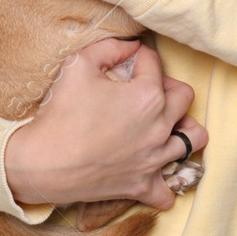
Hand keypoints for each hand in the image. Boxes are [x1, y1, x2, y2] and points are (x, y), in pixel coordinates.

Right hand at [4, 38, 206, 209]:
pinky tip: (151, 167)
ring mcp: (154, 159)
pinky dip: (165, 180)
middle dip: (167, 85)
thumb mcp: (78, 64)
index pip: (154, 64)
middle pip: (184, 98)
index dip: (139, 56)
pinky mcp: (142, 185)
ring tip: (163, 123)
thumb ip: (109, 47)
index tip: (127, 59)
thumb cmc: (61, 112)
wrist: (44, 162)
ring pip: (192, 139)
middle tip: (143, 87)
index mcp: (147, 96)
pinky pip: (170, 190)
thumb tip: (130, 45)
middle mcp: (159, 127)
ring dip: (182, 127)